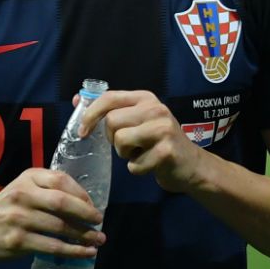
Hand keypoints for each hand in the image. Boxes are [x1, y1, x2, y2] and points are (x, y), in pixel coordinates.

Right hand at [0, 168, 103, 260]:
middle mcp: (22, 195)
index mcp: (27, 178)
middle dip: (86, 213)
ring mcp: (19, 219)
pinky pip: (52, 246)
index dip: (81, 193)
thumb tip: (86, 204)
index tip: (93, 205)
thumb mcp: (23, 187)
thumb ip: (48, 189)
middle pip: (62, 202)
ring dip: (84, 235)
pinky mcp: (17, 241)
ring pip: (59, 227)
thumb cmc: (6, 206)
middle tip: (100, 221)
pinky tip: (86, 252)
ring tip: (98, 240)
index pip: (61, 180)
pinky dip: (73, 250)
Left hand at [81, 90, 208, 193]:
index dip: (90, 114)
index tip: (83, 132)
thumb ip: (110, 110)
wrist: (191, 165)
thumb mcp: (137, 120)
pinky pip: (133, 165)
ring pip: (120, 141)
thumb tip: (77, 99)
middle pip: (112, 122)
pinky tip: (151, 165)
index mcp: (146, 98)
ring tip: (141, 153)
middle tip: (130, 145)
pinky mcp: (166, 151)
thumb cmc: (159, 142)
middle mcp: (156, 109)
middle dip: (113, 139)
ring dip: (125, 154)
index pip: (109, 98)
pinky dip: (137, 170)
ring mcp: (163, 129)